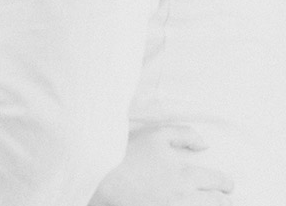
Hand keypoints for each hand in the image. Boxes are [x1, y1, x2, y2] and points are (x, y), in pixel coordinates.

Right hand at [91, 124, 233, 205]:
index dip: (226, 183)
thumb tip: (205, 144)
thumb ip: (184, 135)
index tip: (227, 184)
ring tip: (214, 205)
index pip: (217, 181)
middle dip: (225, 201)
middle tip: (225, 200)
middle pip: (217, 204)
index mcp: (185, 173)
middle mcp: (184, 196)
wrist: (105, 176)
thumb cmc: (130, 153)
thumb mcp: (157, 134)